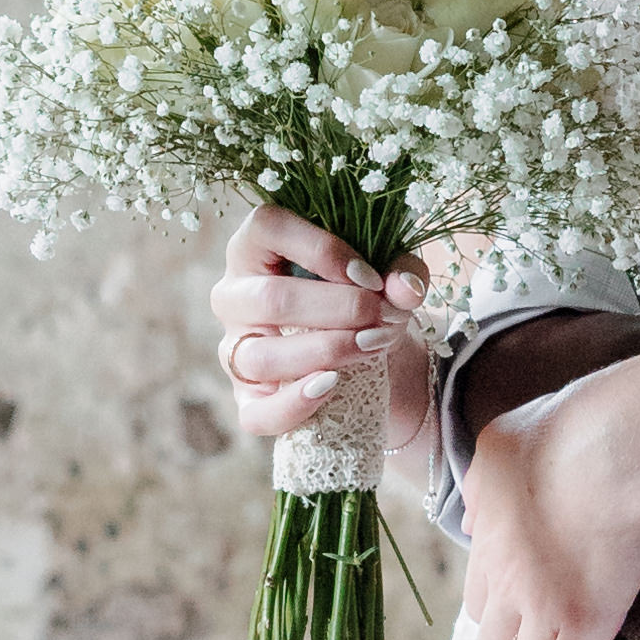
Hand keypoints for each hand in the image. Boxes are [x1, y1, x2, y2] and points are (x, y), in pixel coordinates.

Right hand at [215, 206, 429, 455]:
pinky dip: (295, 405)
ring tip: (373, 347)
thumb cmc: (367, 293)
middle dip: (340, 310)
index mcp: (257, 245)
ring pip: (261, 357)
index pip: (267, 227)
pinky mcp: (247, 397)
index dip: (323, 250)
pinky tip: (332, 385)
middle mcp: (234, 294)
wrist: (374, 349)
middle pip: (270, 299)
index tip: (372, 276)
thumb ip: (402, 271)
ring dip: (327, 353)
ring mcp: (234, 348)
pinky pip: (256, 412)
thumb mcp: (390, 272)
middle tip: (386, 317)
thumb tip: (405, 288)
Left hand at [459, 378, 639, 639]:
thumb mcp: (500, 445)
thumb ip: (484, 485)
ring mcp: (544, 610)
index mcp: (486, 544)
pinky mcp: (585, 626)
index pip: (478, 601)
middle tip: (548, 632)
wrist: (611, 451)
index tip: (530, 600)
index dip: (503, 607)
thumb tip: (474, 518)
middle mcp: (506, 585)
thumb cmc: (565, 434)